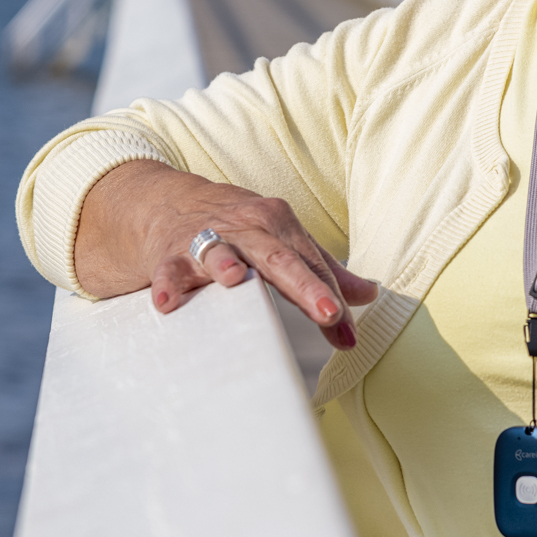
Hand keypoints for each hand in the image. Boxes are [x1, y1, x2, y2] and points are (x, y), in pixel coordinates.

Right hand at [76, 160, 378, 348]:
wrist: (168, 202)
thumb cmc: (236, 229)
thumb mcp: (281, 240)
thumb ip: (323, 269)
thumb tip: (369, 295)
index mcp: (278, 225)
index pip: (312, 265)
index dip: (333, 298)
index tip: (349, 334)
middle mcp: (247, 229)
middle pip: (278, 257)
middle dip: (304, 284)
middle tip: (329, 312)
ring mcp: (208, 238)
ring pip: (219, 251)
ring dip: (226, 263)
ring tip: (235, 279)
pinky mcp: (171, 253)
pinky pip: (170, 270)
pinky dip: (167, 284)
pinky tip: (166, 302)